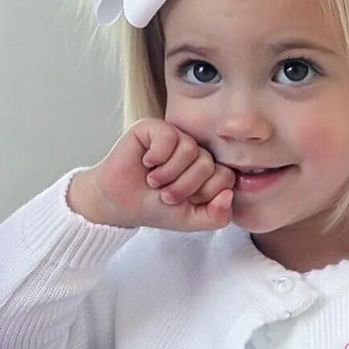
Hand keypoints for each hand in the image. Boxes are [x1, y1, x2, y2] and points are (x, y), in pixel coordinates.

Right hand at [67, 117, 235, 230]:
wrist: (119, 203)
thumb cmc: (154, 207)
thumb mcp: (190, 220)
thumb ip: (217, 217)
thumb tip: (228, 195)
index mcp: (207, 170)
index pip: (226, 177)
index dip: (204, 195)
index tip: (184, 202)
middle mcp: (194, 151)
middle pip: (207, 164)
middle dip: (184, 187)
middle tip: (164, 194)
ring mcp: (175, 138)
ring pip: (190, 150)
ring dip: (168, 174)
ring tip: (153, 181)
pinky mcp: (154, 128)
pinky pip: (169, 136)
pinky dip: (156, 156)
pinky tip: (146, 163)